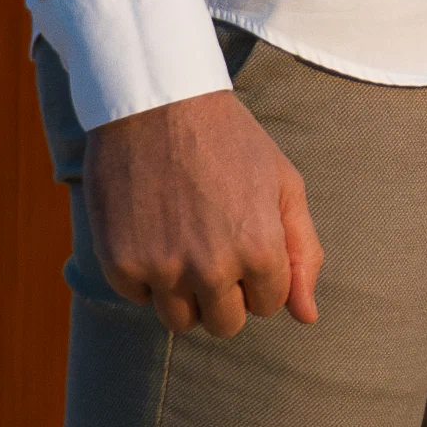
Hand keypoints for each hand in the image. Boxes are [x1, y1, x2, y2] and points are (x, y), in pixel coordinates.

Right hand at [80, 86, 322, 336]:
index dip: (261, 273)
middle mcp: (211, 268)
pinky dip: (144, 272)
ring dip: (184, 291)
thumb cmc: (230, 141)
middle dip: (225, 293)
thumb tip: (307, 317)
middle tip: (213, 242)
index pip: (269, 305)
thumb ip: (302, 252)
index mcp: (260, 249)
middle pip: (225, 324)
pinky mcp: (120, 264)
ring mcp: (162, 269)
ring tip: (183, 238)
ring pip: (180, 320)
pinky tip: (150, 227)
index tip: (246, 236)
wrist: (158, 102)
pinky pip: (138, 297)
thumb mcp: (282, 184)